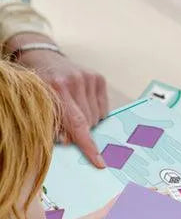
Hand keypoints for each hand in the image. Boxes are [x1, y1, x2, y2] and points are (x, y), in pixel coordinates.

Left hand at [8, 33, 108, 167]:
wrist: (42, 57)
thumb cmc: (39, 85)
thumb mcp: (39, 105)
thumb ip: (52, 125)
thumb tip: (68, 141)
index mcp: (57, 88)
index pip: (77, 124)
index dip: (88, 146)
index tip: (100, 162)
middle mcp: (75, 81)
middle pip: (89, 122)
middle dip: (80, 129)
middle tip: (67, 122)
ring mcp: (88, 78)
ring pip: (97, 117)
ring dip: (88, 120)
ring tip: (74, 109)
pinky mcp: (98, 78)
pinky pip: (103, 108)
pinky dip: (95, 112)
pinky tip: (83, 103)